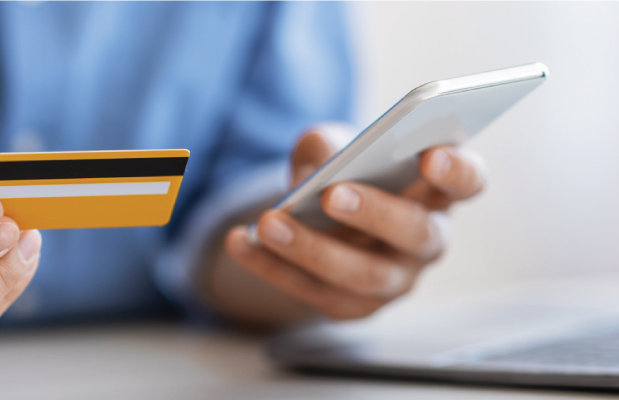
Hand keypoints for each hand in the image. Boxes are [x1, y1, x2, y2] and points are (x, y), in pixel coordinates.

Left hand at [224, 126, 485, 319]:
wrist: (324, 216)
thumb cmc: (345, 172)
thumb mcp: (334, 146)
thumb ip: (329, 143)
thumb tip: (317, 164)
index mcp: (437, 192)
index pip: (468, 182)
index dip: (457, 172)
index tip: (432, 155)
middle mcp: (425, 241)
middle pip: (416, 233)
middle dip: (376, 213)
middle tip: (334, 194)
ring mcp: (393, 280)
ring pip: (362, 274)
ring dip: (314, 248)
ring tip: (270, 221)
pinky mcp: (351, 305)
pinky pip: (311, 291)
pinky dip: (272, 266)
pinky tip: (239, 241)